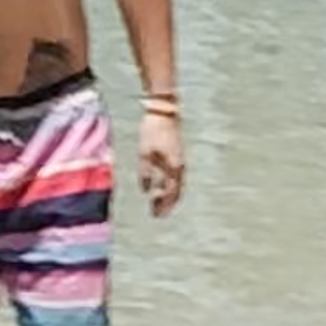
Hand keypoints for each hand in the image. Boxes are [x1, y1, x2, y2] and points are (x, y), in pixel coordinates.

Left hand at [137, 99, 188, 215]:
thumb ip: (146, 173)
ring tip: (161, 204)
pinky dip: (171, 186)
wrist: (164, 110)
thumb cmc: (153, 130)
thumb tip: (147, 191)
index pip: (170, 193)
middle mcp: (179, 167)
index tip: (155, 214)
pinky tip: (164, 187)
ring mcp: (180, 161)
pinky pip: (176, 177)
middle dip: (167, 204)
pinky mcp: (177, 155)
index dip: (163, 205)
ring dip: (169, 196)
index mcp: (173, 167)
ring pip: (177, 185)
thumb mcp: (145, 152)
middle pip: (176, 192)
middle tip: (159, 214)